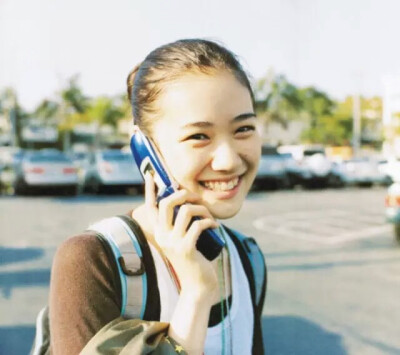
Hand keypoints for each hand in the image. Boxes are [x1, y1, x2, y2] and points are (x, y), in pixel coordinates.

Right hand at [143, 172, 218, 299]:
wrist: (198, 286)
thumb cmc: (193, 260)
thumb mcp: (181, 240)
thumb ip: (179, 225)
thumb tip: (186, 203)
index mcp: (158, 233)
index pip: (150, 207)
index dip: (149, 190)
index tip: (150, 175)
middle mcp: (162, 236)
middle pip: (167, 202)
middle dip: (183, 193)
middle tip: (195, 197)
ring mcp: (173, 243)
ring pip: (187, 210)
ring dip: (203, 209)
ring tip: (210, 216)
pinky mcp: (186, 248)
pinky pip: (199, 224)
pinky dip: (210, 222)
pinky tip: (216, 226)